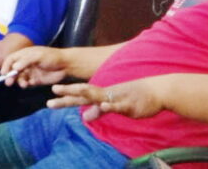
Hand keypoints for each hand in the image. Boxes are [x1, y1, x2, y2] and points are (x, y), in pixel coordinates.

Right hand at [1, 46, 68, 87]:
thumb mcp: (38, 56)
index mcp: (24, 54)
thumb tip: (14, 68)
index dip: (6, 65)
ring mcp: (31, 71)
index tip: (4, 73)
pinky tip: (28, 85)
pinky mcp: (36, 80)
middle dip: (10, 76)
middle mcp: (25, 63)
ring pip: (20, 77)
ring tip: (23, 84)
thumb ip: (25, 61)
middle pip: (13, 69)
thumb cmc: (51, 56)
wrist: (66, 65)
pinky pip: (27, 83)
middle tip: (9, 83)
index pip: (11, 59)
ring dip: (19, 81)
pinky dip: (25, 84)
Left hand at [48, 78, 166, 121]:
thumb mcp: (113, 106)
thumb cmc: (134, 98)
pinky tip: (102, 105)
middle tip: (52, 91)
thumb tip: (84, 117)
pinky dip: (110, 105)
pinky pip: (118, 105)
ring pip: (98, 95)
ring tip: (71, 91)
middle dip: (68, 92)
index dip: (66, 96)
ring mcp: (116, 98)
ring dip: (84, 93)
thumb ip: (98, 111)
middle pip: (84, 92)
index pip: (80, 95)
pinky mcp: (129, 104)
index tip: (50, 96)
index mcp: (101, 94)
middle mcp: (106, 94)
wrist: (156, 91)